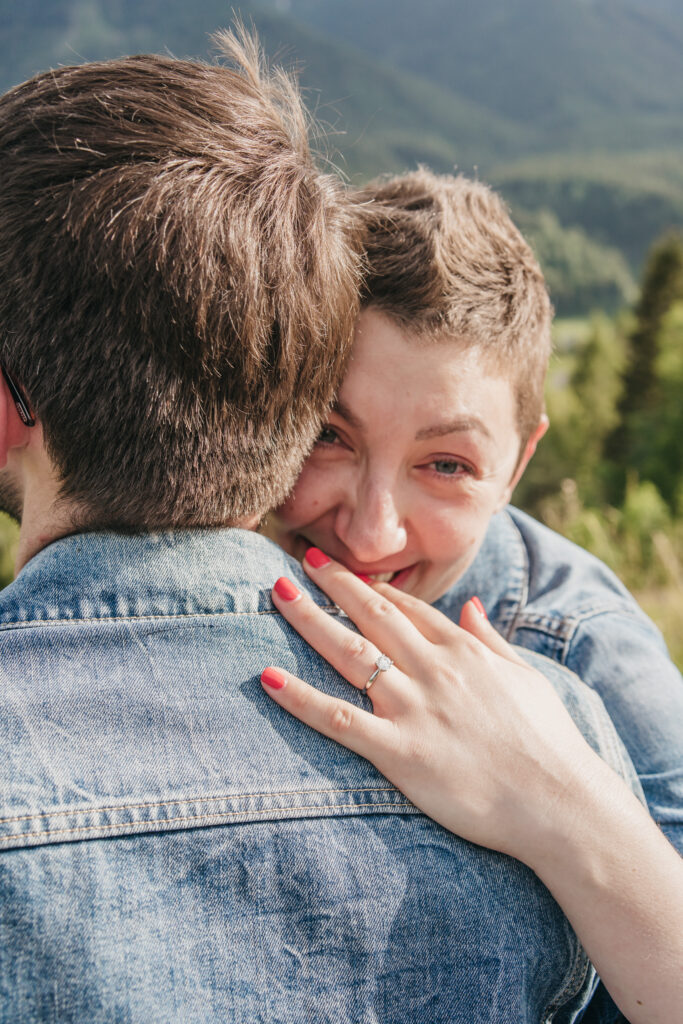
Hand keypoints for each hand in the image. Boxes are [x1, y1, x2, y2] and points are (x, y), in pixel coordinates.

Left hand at [261, 548, 605, 865]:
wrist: (560, 803)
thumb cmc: (549, 742)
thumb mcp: (526, 677)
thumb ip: (491, 638)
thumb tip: (469, 604)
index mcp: (463, 651)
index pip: (406, 607)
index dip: (369, 585)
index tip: (342, 570)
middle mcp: (433, 669)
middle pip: (371, 615)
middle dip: (333, 583)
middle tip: (299, 559)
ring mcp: (413, 708)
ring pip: (349, 652)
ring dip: (309, 618)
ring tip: (278, 592)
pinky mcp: (399, 752)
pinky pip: (340, 720)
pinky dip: (302, 699)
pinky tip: (268, 679)